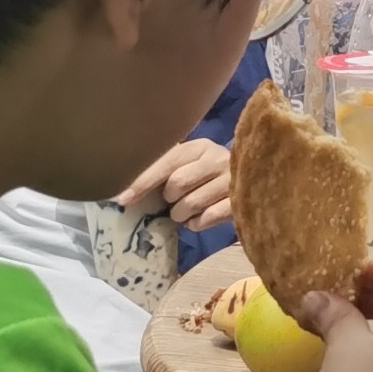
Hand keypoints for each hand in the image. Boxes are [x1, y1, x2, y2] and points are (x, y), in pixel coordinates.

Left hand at [116, 135, 234, 232]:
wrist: (249, 182)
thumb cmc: (204, 176)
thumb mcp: (186, 164)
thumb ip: (162, 169)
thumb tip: (125, 187)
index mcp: (200, 147)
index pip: (168, 161)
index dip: (143, 181)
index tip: (123, 199)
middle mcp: (218, 159)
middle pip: (178, 183)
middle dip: (169, 199)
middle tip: (173, 201)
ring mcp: (232, 181)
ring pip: (191, 204)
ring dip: (180, 214)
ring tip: (184, 212)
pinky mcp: (240, 202)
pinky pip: (207, 218)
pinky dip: (196, 224)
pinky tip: (198, 219)